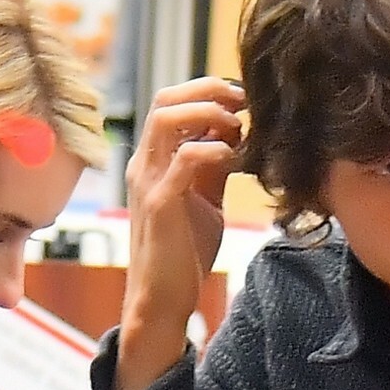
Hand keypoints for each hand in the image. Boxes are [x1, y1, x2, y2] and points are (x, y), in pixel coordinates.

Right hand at [111, 79, 244, 389]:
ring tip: (237, 126)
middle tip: (244, 102)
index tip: (243, 101)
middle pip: (166, 99)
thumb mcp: (204, 197)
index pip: (171, 102)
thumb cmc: (182, 251)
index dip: (207, 91)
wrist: (162, 299)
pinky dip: (214, 149)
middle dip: (209, 90)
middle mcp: (144, 164)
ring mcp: (148, 181)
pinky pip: (185, 157)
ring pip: (168, 118)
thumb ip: (214, 164)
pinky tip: (235, 161)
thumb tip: (237, 131)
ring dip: (208, 113)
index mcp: (153, 160)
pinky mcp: (160, 203)